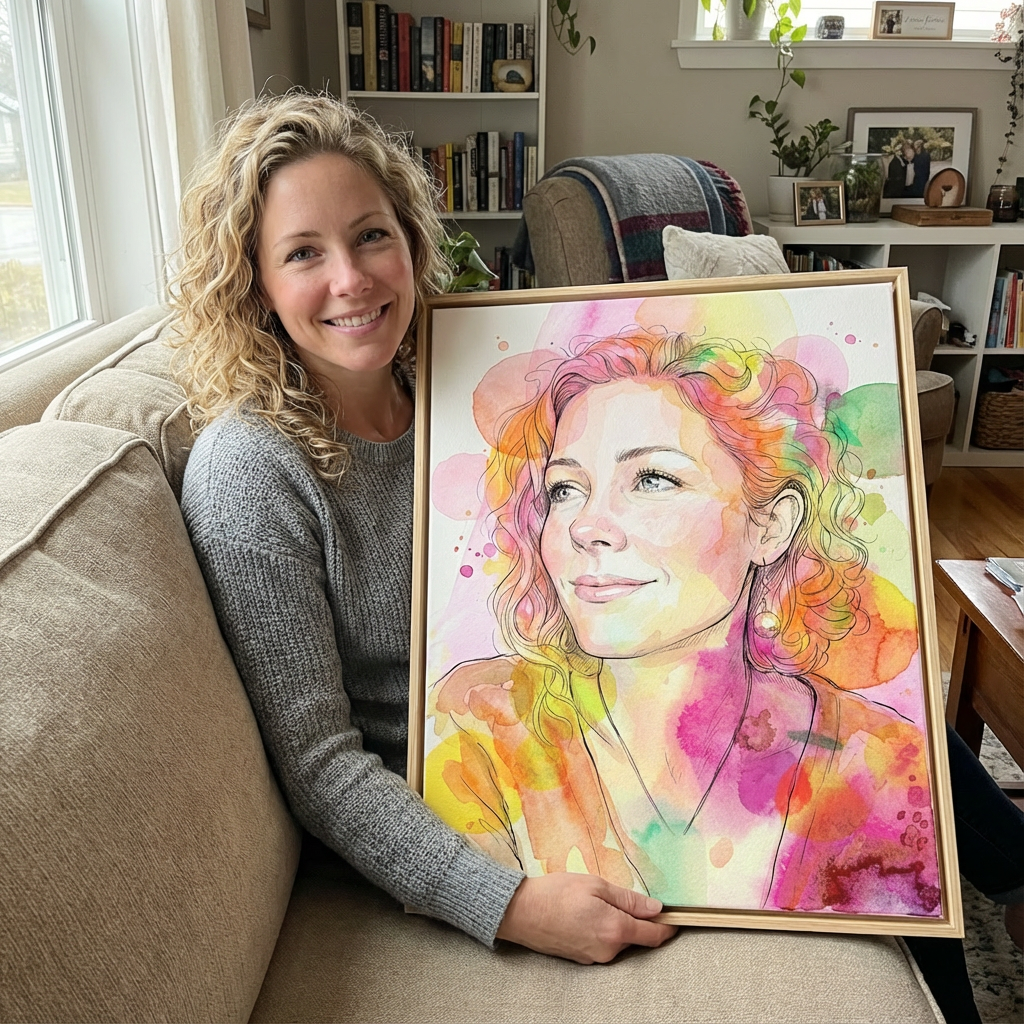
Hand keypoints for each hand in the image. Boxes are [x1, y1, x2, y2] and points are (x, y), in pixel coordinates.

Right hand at [496, 873, 677, 963]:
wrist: (520, 912)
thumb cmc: (557, 893)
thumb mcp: (596, 885)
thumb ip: (629, 899)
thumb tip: (656, 908)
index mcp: (616, 930)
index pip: (654, 935)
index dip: (668, 925)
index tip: (675, 915)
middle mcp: (609, 950)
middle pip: (636, 936)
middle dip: (635, 918)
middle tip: (617, 894)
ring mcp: (595, 957)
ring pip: (618, 939)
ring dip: (615, 922)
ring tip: (594, 900)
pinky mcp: (582, 958)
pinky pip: (602, 943)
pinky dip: (601, 929)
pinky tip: (584, 913)